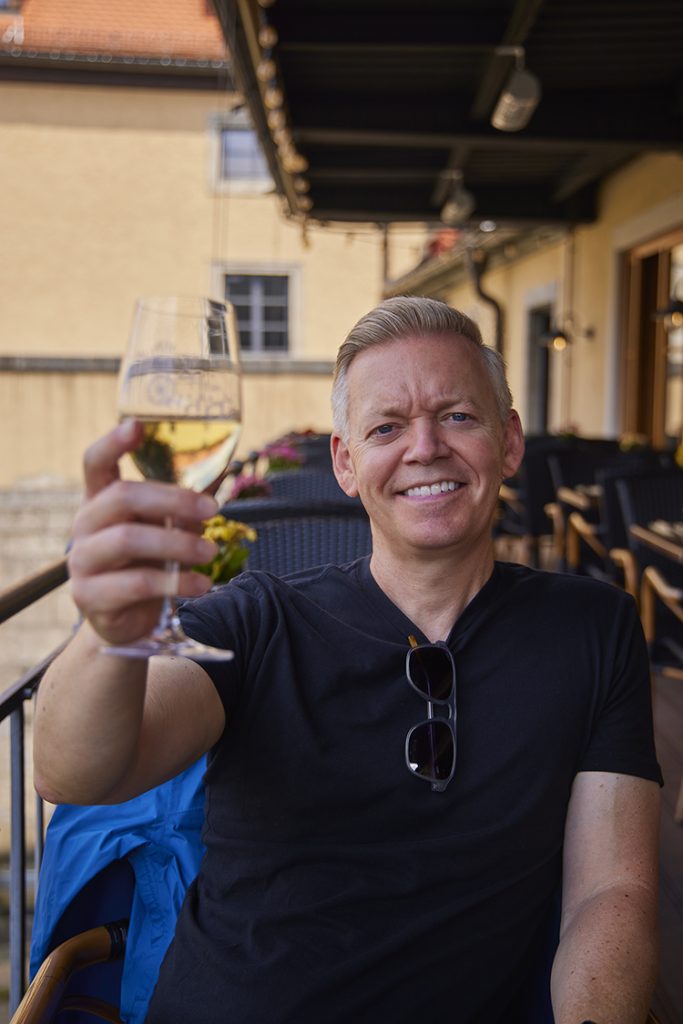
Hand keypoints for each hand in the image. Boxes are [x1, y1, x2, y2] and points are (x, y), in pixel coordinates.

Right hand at [67, 420, 218, 644]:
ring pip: (129, 539)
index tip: (138, 426)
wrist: (129, 622)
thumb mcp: (168, 530)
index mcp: (100, 501)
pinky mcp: (90, 596)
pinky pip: (136, 583)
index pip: (95, 462)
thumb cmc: (148, 564)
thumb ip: (186, 504)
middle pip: (122, 497)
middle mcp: (85, 525)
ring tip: (211, 553)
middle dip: (173, 500)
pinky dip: (175, 582)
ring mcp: (82, 561)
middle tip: (213, 511)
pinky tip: (202, 585)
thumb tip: (223, 467)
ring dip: (178, 543)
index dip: (113, 442)